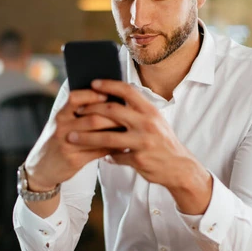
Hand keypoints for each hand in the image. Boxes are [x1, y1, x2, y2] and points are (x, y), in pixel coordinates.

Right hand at [24, 89, 122, 191]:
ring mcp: (67, 145)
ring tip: (129, 128)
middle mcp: (61, 128)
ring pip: (96, 136)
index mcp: (60, 115)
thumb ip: (79, 113)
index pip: (75, 98)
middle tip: (129, 113)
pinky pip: (98, 152)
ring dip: (115, 132)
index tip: (108, 93)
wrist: (43, 167)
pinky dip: (112, 148)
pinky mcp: (73, 160)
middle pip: (91, 118)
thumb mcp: (63, 123)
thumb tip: (109, 99)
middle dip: (113, 116)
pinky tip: (122, 145)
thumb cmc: (59, 140)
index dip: (92, 94)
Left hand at [69, 80, 212, 213]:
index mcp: (150, 111)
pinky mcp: (139, 160)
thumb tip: (115, 98)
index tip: (93, 83)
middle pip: (112, 111)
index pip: (128, 91)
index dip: (109, 85)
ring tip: (71, 137)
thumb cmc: (163, 141)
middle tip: (77, 111)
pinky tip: (98, 155)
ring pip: (108, 137)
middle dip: (91, 110)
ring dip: (86, 137)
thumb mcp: (155, 120)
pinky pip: (115, 156)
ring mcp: (143, 142)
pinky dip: (105, 155)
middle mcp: (147, 124)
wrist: (179, 167)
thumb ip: (138, 110)